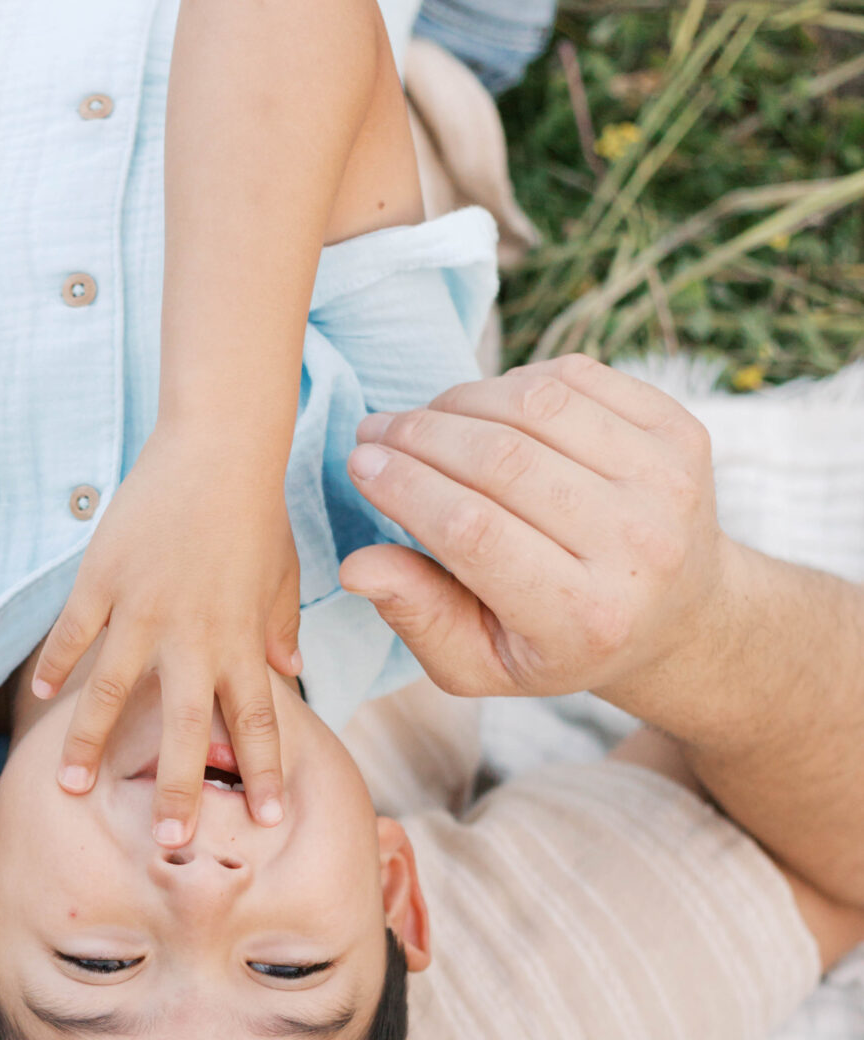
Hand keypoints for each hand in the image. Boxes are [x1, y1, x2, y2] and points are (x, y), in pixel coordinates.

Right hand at [30, 433, 304, 845]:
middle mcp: (193, 635)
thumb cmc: (255, 509)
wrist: (219, 444)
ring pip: (112, 692)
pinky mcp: (102, 579)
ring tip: (69, 785)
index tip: (264, 819)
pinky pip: (74, 632)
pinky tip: (38, 691)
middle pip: (187, 728)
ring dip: (91, 743)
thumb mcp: (281, 573)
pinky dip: (55, 661)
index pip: (257, 720)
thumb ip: (279, 627)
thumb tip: (291, 673)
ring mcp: (142, 609)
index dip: (263, 771)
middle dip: (181, 789)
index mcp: (241, 638)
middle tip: (171, 842)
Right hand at [338, 354, 729, 707]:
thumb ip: (419, 618)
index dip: (406, 488)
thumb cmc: (558, 642)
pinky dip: (516, 382)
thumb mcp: (482, 662)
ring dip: (461, 400)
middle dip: (421, 435)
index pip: (473, 532)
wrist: (679, 613)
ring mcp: (667, 482)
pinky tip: (488, 408)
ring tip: (425, 419)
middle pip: (502, 461)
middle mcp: (638, 547)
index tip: (362, 463)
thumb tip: (358, 567)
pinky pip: (578, 377)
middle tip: (376, 431)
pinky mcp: (682, 431)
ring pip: (537, 406)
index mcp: (584, 617)